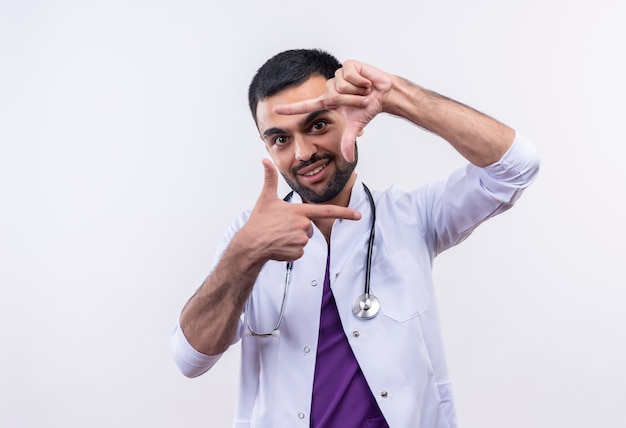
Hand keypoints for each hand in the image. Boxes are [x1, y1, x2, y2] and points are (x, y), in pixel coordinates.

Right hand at [237, 159, 360, 261]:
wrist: (250, 244)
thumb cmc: (259, 221)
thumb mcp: (266, 198)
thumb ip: (270, 179)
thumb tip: (265, 161)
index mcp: (299, 211)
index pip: (327, 211)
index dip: (345, 213)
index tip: (358, 215)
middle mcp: (303, 225)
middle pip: (309, 226)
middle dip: (299, 227)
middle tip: (282, 227)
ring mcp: (301, 240)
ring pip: (304, 239)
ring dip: (294, 239)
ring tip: (279, 236)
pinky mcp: (298, 252)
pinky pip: (300, 251)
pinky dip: (291, 250)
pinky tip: (280, 246)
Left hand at [273, 60, 392, 162]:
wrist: (384, 94)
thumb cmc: (368, 107)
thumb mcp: (356, 126)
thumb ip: (348, 141)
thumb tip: (348, 159)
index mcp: (328, 101)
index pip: (306, 106)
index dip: (291, 109)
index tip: (275, 110)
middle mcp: (330, 87)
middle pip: (332, 95)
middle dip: (350, 100)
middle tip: (362, 100)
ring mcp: (338, 75)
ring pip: (341, 85)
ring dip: (356, 91)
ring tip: (365, 90)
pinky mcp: (348, 65)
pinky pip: (349, 74)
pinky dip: (361, 81)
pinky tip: (366, 81)